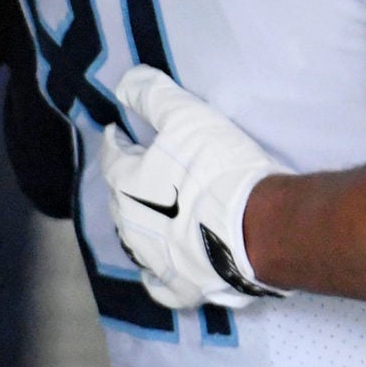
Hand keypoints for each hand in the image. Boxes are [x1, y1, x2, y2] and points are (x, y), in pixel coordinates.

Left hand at [103, 66, 286, 309]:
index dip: (115, 142)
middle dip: (125, 183)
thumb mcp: (188, 117)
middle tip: (139, 168)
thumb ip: (154, 96)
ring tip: (149, 212)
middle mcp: (130, 225)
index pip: (112, 158)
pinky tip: (157, 268)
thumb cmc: (218, 168)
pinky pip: (158, 282)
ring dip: (137, 224)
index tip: (117, 132)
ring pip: (134, 240)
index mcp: (128, 184)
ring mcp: (153, 259)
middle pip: (119, 200)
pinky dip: (154, 273)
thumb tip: (125, 82)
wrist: (253, 227)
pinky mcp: (179, 285)